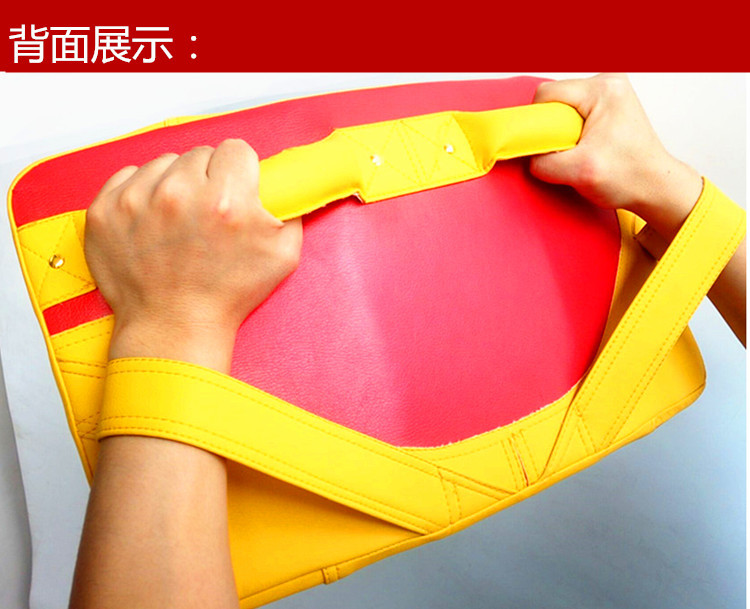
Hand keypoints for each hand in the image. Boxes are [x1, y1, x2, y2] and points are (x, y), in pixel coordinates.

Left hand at [84, 139, 302, 370]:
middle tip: (207, 212)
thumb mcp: (283, 255)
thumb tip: (285, 181)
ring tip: (178, 220)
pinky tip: (152, 221)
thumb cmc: (227, 296)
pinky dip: (140, 193)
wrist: (175, 328)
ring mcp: (136, 201)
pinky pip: (127, 175)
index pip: (235, 149)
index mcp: (226, 201)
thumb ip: (291, 209)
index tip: (234, 189)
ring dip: (174, 184)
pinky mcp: (106, 211)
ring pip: (164, 163)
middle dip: (207, 178)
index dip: (239, 170)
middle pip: (199, 154)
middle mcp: (179, 194)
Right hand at [530, 73, 702, 239]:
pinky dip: (573, 132)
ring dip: (563, 132)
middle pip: (556, 99)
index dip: (538, 122)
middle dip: (552, 128)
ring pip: (564, 107)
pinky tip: (585, 148)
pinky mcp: (610, 106)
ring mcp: (611, 93)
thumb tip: (527, 156)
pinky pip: (575, 114)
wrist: (655, 186)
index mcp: (603, 90)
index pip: (547, 94)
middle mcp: (609, 83)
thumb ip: (544, 162)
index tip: (548, 146)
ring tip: (579, 152)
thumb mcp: (578, 172)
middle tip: (568, 151)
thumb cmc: (630, 177)